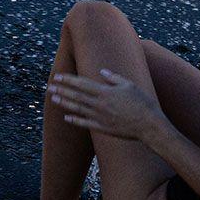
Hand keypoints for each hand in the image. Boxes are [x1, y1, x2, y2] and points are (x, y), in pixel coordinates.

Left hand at [48, 70, 165, 142]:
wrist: (149, 125)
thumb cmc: (142, 103)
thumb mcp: (129, 85)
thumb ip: (114, 78)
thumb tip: (102, 71)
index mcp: (105, 92)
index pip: (82, 84)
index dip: (68, 80)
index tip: (58, 77)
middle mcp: (99, 104)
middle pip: (76, 96)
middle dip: (62, 90)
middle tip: (50, 87)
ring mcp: (100, 117)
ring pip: (77, 108)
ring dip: (64, 103)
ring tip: (53, 99)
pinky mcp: (103, 128)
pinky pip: (85, 123)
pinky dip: (75, 120)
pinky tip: (67, 117)